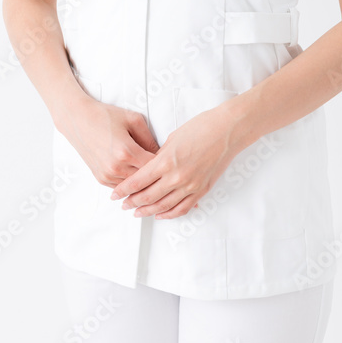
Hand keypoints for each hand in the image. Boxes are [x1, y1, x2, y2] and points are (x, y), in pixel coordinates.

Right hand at [57, 96, 159, 187]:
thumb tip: (161, 154)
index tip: (171, 162)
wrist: (78, 119)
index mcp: (126, 152)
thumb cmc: (105, 116)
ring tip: (153, 176)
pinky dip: (130, 183)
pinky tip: (136, 175)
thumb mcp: (133, 119)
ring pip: (134, 188)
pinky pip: (122, 187)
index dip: (165, 165)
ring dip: (143, 183)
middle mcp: (116, 168)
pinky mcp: (101, 178)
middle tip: (165, 172)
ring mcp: (107, 175)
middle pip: (145, 182)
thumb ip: (150, 138)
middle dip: (156, 177)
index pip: (154, 168)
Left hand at [109, 102, 239, 218]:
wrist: (227, 131)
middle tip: (122, 205)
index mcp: (166, 161)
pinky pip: (182, 208)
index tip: (114, 194)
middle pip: (148, 196)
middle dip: (132, 202)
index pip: (138, 181)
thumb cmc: (200, 128)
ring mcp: (190, 186)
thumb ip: (159, 156)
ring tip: (137, 212)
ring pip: (163, 206)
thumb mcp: (172, 138)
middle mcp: (176, 177)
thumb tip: (148, 169)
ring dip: (147, 211)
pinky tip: (160, 215)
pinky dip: (169, 214)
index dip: (124, 190)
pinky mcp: (201, 190)